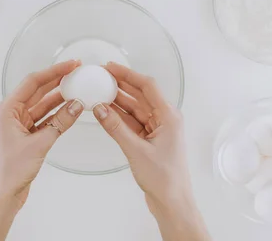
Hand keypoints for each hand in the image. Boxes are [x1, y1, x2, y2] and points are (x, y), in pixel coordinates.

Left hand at [0, 61, 84, 240]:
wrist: (1, 194)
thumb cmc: (8, 171)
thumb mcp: (38, 144)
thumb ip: (60, 123)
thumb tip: (76, 106)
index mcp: (8, 109)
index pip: (33, 82)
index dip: (53, 71)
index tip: (70, 65)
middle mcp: (13, 114)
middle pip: (39, 90)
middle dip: (58, 80)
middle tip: (77, 72)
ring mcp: (21, 125)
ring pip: (44, 105)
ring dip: (60, 97)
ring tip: (77, 88)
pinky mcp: (28, 136)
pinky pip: (46, 119)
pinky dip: (58, 114)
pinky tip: (71, 109)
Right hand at [93, 62, 209, 240]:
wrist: (172, 203)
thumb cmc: (163, 178)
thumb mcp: (135, 150)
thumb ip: (116, 128)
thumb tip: (99, 108)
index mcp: (169, 116)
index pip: (147, 86)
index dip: (128, 75)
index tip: (110, 68)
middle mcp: (165, 119)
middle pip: (140, 95)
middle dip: (121, 85)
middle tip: (100, 76)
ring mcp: (157, 129)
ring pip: (135, 108)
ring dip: (118, 101)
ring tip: (99, 90)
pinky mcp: (149, 140)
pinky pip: (132, 122)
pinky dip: (119, 116)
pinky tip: (105, 111)